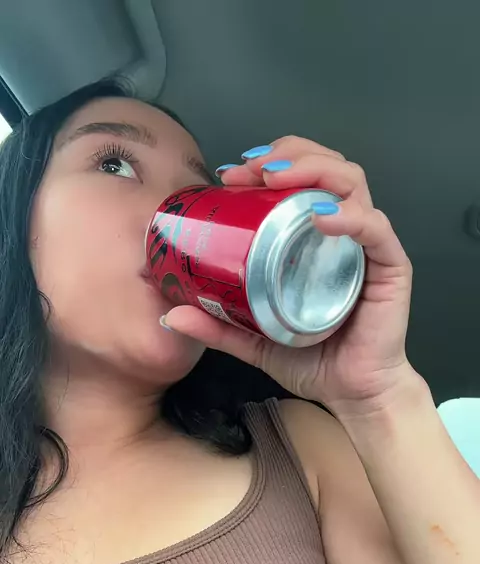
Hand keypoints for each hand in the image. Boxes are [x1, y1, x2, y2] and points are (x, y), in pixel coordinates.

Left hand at [162, 136, 416, 420]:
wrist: (352, 395)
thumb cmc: (314, 361)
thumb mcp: (254, 339)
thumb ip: (218, 326)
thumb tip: (170, 315)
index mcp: (314, 239)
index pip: (299, 181)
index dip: (269, 164)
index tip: (233, 174)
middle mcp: (343, 232)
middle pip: (326, 168)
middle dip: (288, 155)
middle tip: (251, 169)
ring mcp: (368, 246)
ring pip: (351, 183)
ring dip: (314, 169)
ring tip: (278, 178)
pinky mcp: (390, 268)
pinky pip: (375, 229)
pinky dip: (350, 215)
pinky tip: (322, 215)